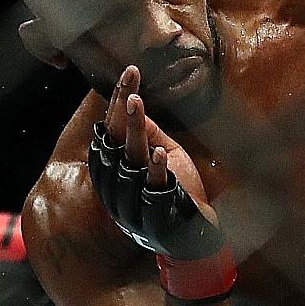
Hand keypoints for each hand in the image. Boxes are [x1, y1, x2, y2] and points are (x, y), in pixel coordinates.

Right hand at [105, 66, 210, 211]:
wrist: (192, 233)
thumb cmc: (177, 191)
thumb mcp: (164, 155)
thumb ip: (149, 134)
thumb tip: (135, 102)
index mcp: (118, 166)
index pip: (112, 128)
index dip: (117, 100)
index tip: (129, 72)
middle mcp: (119, 181)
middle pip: (114, 139)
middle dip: (120, 107)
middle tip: (129, 78)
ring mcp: (136, 196)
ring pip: (130, 159)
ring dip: (133, 130)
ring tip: (135, 103)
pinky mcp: (155, 211)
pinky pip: (153, 186)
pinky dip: (156, 168)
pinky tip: (159, 151)